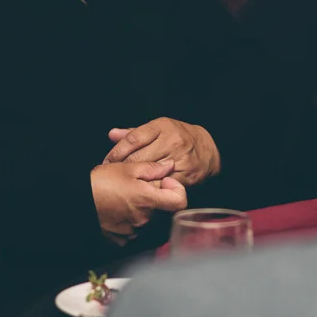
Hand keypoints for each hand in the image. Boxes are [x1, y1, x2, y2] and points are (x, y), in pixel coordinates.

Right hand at [91, 160, 188, 242]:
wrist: (77, 200)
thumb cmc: (100, 182)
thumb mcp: (127, 168)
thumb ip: (152, 168)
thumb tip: (168, 167)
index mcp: (148, 200)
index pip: (180, 201)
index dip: (176, 189)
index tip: (165, 181)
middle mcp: (144, 219)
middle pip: (162, 208)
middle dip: (155, 195)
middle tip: (138, 184)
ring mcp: (133, 230)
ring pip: (148, 218)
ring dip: (143, 207)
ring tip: (125, 195)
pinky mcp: (121, 237)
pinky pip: (134, 229)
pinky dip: (131, 219)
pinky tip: (119, 208)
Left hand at [104, 118, 220, 185]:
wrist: (208, 151)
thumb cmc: (179, 138)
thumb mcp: (158, 129)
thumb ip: (134, 133)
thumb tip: (112, 134)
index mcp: (162, 127)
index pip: (132, 139)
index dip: (116, 152)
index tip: (108, 161)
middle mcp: (171, 141)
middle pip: (138, 158)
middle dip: (122, 168)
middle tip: (113, 175)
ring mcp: (179, 159)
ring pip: (148, 173)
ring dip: (134, 180)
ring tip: (125, 183)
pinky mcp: (185, 176)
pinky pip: (161, 185)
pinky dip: (150, 188)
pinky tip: (143, 189)